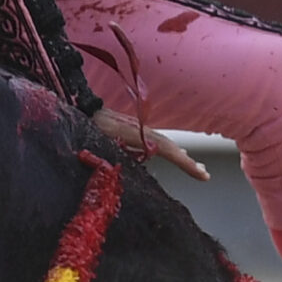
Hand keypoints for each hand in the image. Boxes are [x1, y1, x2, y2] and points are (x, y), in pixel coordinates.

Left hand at [95, 110, 209, 179]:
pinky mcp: (131, 127)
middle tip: (204, 174)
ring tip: (193, 166)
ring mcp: (136, 127)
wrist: (77, 106)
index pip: (166, 149)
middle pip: (169, 146)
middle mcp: (140, 129)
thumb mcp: (100, 142)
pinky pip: (155, 139)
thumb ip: (118, 154)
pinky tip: (172, 152)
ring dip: (179, 154)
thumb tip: (140, 162)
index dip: (185, 163)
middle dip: (188, 162)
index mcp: (135, 133)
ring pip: (163, 142)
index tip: (203, 175)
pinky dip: (168, 148)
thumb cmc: (85, 126)